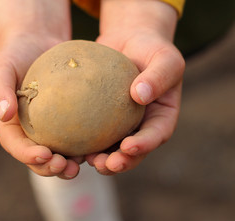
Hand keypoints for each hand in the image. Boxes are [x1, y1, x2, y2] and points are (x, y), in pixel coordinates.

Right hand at [0, 0, 80, 178]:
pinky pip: (78, 136)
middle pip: (40, 159)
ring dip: (72, 164)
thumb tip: (4, 114)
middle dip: (53, 169)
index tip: (44, 155)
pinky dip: (88, 145)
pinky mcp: (69, 122)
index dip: (29, 156)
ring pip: (61, 154)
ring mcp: (51, 130)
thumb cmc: (15, 57)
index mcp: (11, 127)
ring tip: (86, 163)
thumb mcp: (1, 68)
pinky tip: (101, 145)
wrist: (37, 46)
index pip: (17, 147)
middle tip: (70, 168)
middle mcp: (30, 134)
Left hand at [86, 0, 184, 174]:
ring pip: (112, 148)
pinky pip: (93, 132)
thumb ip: (158, 76)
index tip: (128, 147)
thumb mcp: (164, 58)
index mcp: (161, 117)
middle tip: (105, 164)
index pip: (156, 135)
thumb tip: (140, 96)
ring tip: (87, 160)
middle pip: (134, 152)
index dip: (144, 145)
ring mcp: (121, 125)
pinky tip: (70, 145)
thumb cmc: (152, 49)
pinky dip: (84, 142)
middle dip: (121, 162)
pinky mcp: (101, 119)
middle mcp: (142, 126)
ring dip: (101, 159)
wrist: (130, 42)